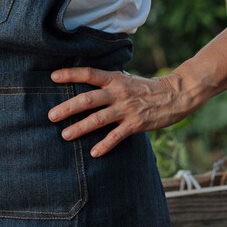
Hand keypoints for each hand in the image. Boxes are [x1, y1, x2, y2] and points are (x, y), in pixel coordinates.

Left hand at [47, 68, 194, 157]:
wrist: (175, 95)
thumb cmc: (146, 87)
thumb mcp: (125, 78)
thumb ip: (107, 81)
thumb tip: (84, 81)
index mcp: (114, 79)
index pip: (89, 74)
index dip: (70, 74)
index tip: (53, 77)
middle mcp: (118, 93)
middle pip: (88, 99)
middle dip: (68, 108)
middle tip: (51, 115)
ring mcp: (127, 109)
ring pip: (99, 119)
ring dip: (80, 128)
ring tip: (65, 135)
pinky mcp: (136, 124)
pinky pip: (117, 136)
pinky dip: (105, 144)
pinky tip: (94, 152)